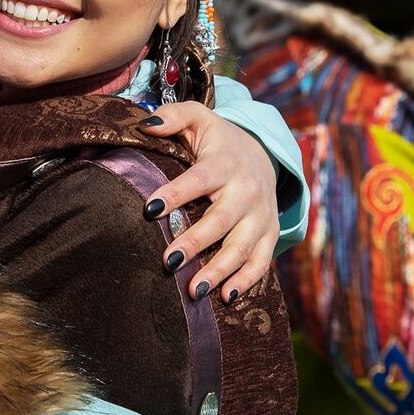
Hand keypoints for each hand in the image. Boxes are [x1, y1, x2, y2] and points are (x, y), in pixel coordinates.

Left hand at [139, 102, 278, 301]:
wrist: (263, 154)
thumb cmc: (217, 141)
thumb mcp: (198, 119)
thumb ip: (173, 116)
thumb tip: (145, 123)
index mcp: (225, 163)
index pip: (198, 179)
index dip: (176, 194)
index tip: (149, 209)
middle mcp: (247, 191)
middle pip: (222, 220)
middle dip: (197, 242)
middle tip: (169, 262)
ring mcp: (260, 215)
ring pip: (243, 247)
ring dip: (219, 270)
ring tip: (194, 290)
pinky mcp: (268, 234)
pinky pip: (261, 261)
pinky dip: (247, 281)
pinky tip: (225, 298)